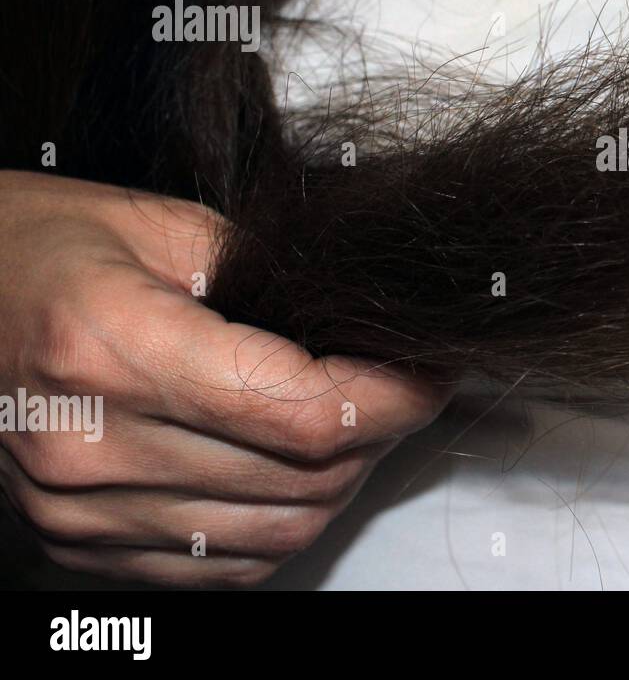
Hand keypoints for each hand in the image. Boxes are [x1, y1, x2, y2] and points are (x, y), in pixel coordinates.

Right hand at [0, 170, 447, 586]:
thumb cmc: (36, 248)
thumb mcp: (158, 223)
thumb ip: (273, 273)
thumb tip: (369, 322)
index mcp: (111, 348)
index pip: (305, 412)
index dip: (393, 398)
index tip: (427, 371)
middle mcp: (91, 446)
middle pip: (304, 480)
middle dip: (381, 435)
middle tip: (400, 386)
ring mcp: (79, 510)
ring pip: (276, 534)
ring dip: (341, 484)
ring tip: (353, 424)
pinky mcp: (79, 544)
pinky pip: (223, 566)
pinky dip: (282, 523)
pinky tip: (292, 469)